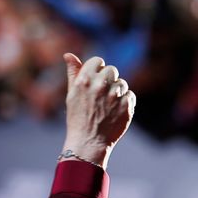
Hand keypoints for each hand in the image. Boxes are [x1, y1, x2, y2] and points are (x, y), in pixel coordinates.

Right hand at [61, 53, 134, 168]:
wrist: (88, 143)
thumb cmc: (77, 118)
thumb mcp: (71, 95)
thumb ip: (73, 73)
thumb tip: (68, 54)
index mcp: (84, 80)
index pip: (98, 61)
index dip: (97, 69)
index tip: (95, 79)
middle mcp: (100, 85)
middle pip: (112, 70)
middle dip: (108, 79)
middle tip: (101, 94)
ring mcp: (114, 96)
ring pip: (122, 83)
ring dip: (117, 91)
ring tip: (107, 105)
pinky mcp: (126, 106)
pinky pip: (129, 95)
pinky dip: (124, 102)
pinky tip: (114, 111)